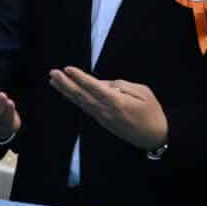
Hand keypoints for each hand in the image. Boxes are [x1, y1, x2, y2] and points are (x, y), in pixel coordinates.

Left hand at [48, 67, 167, 152]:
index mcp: (116, 102)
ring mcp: (101, 118)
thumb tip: (103, 84)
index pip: (93, 87)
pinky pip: (85, 108)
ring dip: (66, 91)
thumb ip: (122, 85)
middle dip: (65, 83)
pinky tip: (66, 94)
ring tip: (53, 80)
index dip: (79, 77)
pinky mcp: (101, 121)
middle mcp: (105, 110)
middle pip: (81, 95)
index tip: (67, 68)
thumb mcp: (143, 92)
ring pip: (80, 102)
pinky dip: (74, 100)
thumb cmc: (152, 112)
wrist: (154, 137)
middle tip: (53, 73)